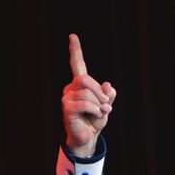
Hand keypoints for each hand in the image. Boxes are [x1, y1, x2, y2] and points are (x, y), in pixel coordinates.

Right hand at [61, 33, 115, 157]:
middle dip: (99, 91)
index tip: (72, 36)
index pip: (77, 64)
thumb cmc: (95, 120)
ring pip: (87, 93)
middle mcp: (71, 88)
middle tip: (106, 104)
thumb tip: (107, 85)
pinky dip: (94, 110)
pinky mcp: (66, 107)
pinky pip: (84, 103)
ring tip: (102, 112)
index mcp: (80, 84)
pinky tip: (95, 115)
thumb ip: (108, 94)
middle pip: (85, 79)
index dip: (75, 50)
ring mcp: (67, 97)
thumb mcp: (106, 105)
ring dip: (99, 104)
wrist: (88, 137)